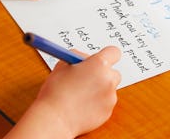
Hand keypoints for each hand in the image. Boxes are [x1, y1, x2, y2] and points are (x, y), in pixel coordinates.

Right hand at [5, 46, 120, 138]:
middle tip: (87, 76)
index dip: (107, 54)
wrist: (55, 117)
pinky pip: (105, 102)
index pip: (114, 52)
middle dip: (103, 73)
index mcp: (99, 64)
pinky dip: (97, 102)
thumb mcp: (64, 63)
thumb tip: (84, 58)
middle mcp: (108, 79)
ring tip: (80, 93)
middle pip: (113, 72)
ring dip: (99, 88)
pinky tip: (81, 104)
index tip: (99, 58)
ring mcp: (110, 97)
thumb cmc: (57, 89)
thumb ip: (78, 57)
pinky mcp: (108, 112)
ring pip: (109, 88)